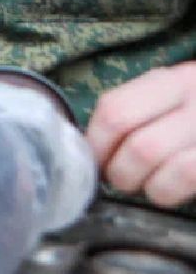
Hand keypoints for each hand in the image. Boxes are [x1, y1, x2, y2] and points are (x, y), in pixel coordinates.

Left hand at [87, 62, 195, 207]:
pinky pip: (188, 176)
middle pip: (137, 145)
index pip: (115, 111)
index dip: (96, 144)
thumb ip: (137, 110)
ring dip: (146, 186)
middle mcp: (195, 100)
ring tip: (148, 186)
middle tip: (121, 179)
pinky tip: (171, 190)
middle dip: (119, 172)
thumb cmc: (194, 111)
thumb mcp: (171, 96)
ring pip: (161, 163)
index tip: (95, 160)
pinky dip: (169, 192)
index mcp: (172, 81)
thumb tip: (87, 145)